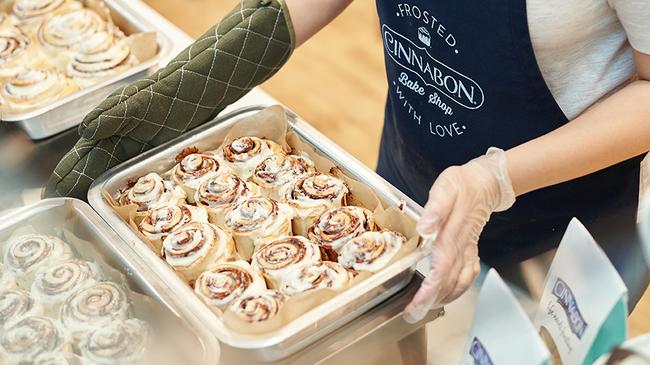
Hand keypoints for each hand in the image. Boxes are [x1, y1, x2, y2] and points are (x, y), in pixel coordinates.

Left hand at [403, 148, 515, 322]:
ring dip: (443, 298)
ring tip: (424, 308)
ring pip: (460, 282)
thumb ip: (435, 210)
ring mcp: (468, 249)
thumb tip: (425, 228)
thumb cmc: (462, 184)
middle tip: (412, 315)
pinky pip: (468, 275)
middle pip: (449, 281)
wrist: (486, 181)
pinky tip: (447, 293)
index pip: (441, 269)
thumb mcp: (445, 189)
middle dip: (431, 301)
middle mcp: (462, 246)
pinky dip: (457, 289)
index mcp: (452, 234)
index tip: (416, 303)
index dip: (430, 289)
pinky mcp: (470, 249)